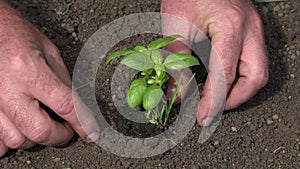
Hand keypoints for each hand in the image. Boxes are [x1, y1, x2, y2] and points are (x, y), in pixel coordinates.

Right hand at [0, 2, 97, 156]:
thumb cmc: (17, 35)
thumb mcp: (49, 52)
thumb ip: (63, 81)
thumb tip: (76, 108)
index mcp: (29, 70)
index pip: (65, 105)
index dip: (83, 122)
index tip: (91, 132)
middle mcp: (8, 89)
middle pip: (40, 130)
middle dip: (60, 135)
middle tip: (67, 128)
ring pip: (18, 139)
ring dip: (37, 138)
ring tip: (43, 125)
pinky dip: (11, 141)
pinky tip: (19, 128)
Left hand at [162, 0, 268, 125]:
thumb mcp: (176, 27)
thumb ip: (176, 63)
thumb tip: (176, 93)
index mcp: (231, 27)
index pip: (226, 74)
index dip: (215, 100)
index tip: (203, 115)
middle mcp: (250, 29)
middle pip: (256, 76)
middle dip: (236, 99)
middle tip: (214, 110)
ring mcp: (253, 29)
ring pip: (259, 70)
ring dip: (240, 90)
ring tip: (218, 99)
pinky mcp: (249, 31)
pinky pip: (253, 60)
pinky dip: (240, 77)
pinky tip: (224, 82)